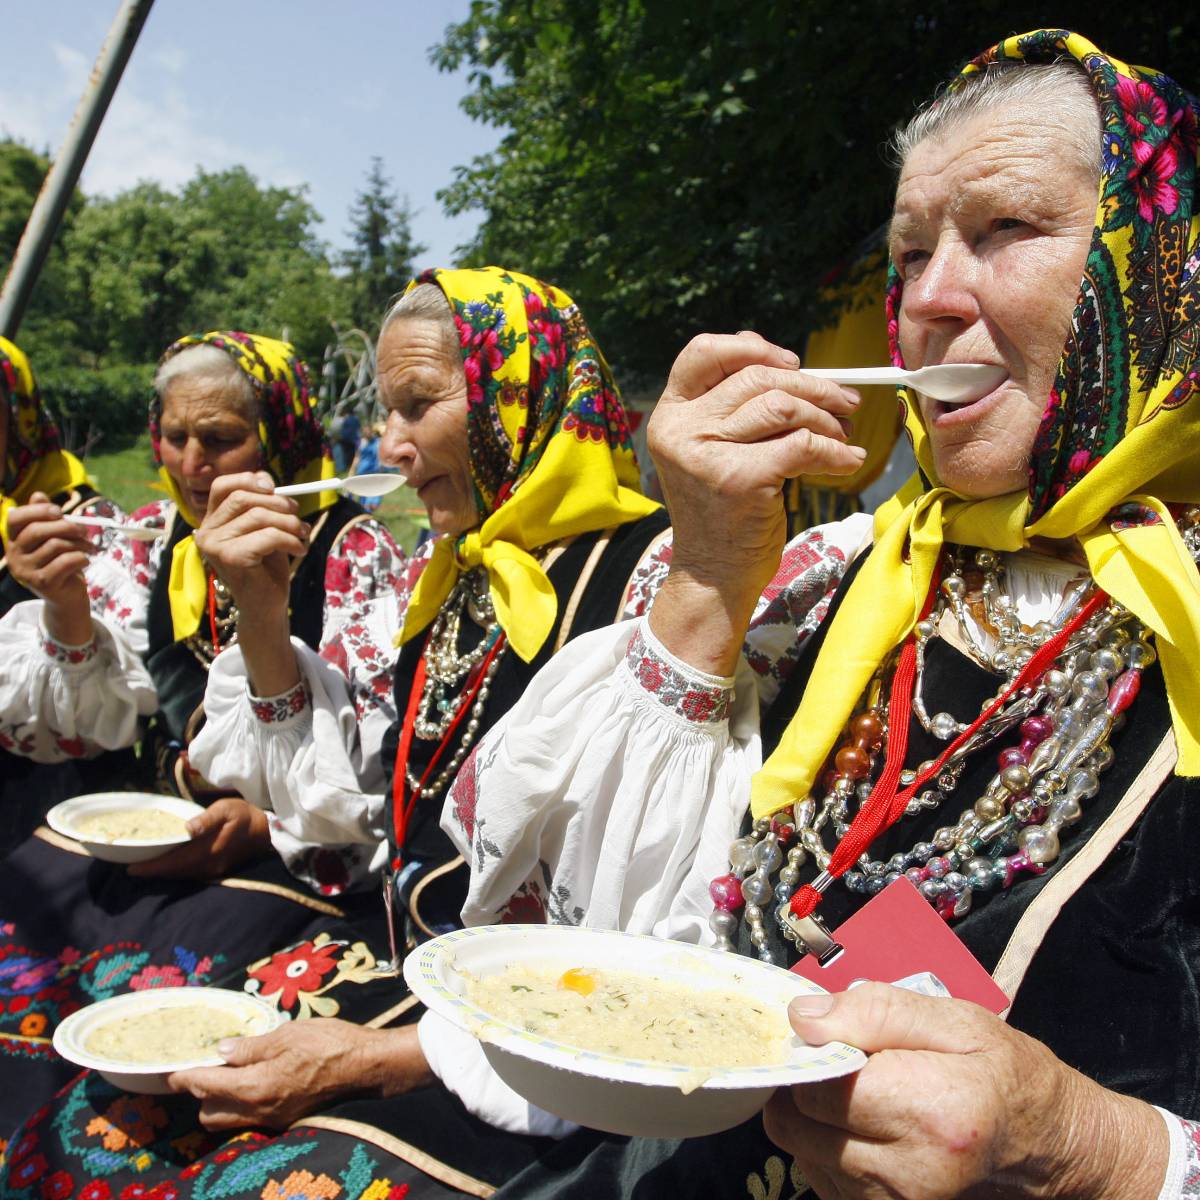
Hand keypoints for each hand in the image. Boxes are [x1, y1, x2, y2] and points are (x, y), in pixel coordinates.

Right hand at [3, 492, 95, 642]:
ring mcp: (26, 571)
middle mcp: (14, 555)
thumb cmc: (60, 560)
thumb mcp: (54, 537)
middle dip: (66, 526)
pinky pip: (66, 561)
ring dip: (79, 543)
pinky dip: (82, 557)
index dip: (37, 511)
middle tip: (84, 530)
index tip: (59, 511)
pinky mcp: (42, 583)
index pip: (15, 518)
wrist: (66, 595)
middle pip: (38, 530)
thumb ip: (46, 517)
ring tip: (89, 547)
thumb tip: (38, 495)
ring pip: (56, 545)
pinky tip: (85, 560)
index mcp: (13, 540)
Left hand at [128, 797, 270, 878]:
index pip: (175, 863)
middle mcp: (209, 865)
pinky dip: (176, 871)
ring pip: (182, 875)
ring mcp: (213, 870)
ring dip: (163, 873)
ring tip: (145, 867)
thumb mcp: (226, 809)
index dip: (153, 868)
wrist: (265, 831)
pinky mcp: (216, 870)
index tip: (131, 869)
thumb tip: (188, 828)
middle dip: (153, 872)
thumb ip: (207, 819)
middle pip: (175, 872)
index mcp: (209, 850)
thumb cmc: (243, 814)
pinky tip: (168, 864)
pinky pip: (190, 874)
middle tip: (132, 868)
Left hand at [168, 1020, 432, 1129]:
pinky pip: (249, 1118)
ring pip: (229, 1120)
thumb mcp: (288, 1034)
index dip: (185, 1077)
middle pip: (210, 1114)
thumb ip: (251, 1047)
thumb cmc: (330, 1043)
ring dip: (219, 1102)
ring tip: (227, 1074)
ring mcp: (274, 1118)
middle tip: (204, 1067)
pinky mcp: (286, 1118)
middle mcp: (260, 1110)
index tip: (172, 1070)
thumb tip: (221, 1051)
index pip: (207, 1086)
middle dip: (200, 1094)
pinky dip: (240, 1104)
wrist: (367, 1066)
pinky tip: (251, 1081)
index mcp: (256, 1087)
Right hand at [194, 472, 307, 616]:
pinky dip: (291, 540)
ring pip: (259, 516)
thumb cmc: (266, 567)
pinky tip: (299, 549)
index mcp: (211, 522)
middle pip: (242, 497)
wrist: (266, 605)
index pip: (222, 486)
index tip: (274, 487)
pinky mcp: (230, 557)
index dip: (248, 480)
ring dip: (290, 523)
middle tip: (298, 514)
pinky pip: (269, 536)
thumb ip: (261, 505)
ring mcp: (214, 545)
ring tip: (303, 534)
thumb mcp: (264, 529)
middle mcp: (205, 532)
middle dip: (278, 502)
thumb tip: (268, 480)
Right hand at [646, 333, 862, 673]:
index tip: (792, 362)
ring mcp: (706, 455)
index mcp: (670, 416)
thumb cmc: (723, 511)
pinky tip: (848, 462)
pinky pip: (802, 445)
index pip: (702, 353)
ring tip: (843, 437)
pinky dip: (836, 452)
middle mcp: (681, 430)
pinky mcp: (739, 479)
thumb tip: (785, 362)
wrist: (714, 576)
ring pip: (782, 406)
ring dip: (825, 418)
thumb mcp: (713, 451)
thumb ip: (733, 409)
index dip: (751, 346)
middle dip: (812, 386)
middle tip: (845, 402)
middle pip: (756, 377)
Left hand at [763, 982, 1166, 1199]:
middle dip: (802, 1087)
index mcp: (930, 1112)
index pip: (818, 1089)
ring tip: (858, 1096)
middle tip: (834, 1063)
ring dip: (813, 1121)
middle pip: (797, 1126)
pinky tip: (863, 1127)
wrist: (1050, 1147)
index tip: (822, 1038)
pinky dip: (826, 1149)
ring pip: (803, 1154)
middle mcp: (910, 1173)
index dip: (807, 1056)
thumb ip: (874, 1011)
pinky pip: (822, 1179)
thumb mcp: (955, 1020)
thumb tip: (803, 1018)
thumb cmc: (1004, 1074)